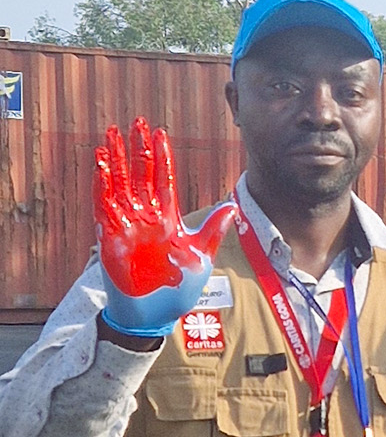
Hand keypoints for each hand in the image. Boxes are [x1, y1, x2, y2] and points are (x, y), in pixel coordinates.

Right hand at [93, 118, 236, 337]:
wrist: (155, 313)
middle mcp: (147, 216)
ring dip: (116, 160)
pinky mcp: (111, 236)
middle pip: (140, 175)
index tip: (160, 133)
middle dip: (137, 150)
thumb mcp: (201, 255)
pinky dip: (102, 185)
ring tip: (112, 134)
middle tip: (136, 123)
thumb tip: (232, 206)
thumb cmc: (178, 287)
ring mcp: (128, 224)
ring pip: (120, 184)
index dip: (162, 157)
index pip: (165, 179)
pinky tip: (101, 165)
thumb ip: (213, 229)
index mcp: (169, 218)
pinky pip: (104, 205)